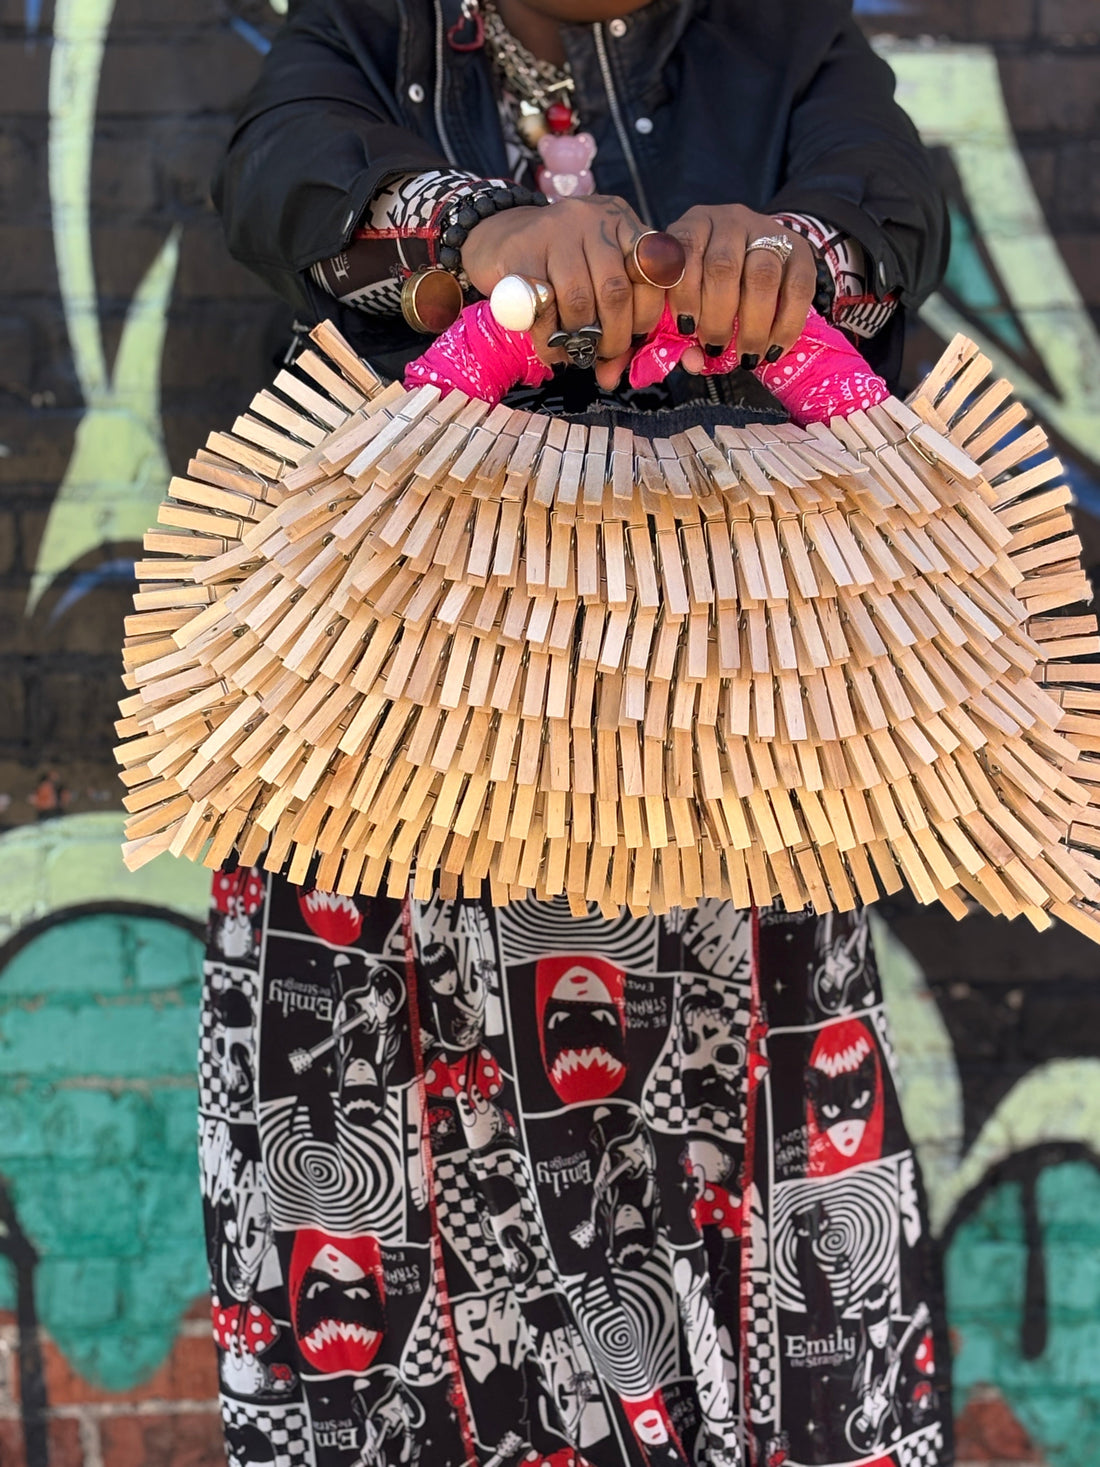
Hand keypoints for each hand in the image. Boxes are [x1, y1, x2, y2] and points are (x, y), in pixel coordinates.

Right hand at [462, 195, 665, 389]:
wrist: (499, 240)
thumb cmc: (558, 267)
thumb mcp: (596, 275)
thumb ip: (618, 317)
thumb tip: (613, 377)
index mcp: (621, 221)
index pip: (652, 270)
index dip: (646, 313)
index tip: (634, 334)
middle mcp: (592, 219)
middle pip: (614, 290)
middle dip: (613, 336)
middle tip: (602, 352)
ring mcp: (555, 231)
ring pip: (578, 300)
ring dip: (579, 338)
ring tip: (576, 349)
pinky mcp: (521, 252)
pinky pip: (542, 308)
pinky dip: (549, 340)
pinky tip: (552, 348)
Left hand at [665, 204, 816, 369]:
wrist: (756, 257)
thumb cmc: (709, 286)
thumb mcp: (688, 296)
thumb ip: (681, 328)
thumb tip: (694, 362)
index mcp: (694, 225)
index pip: (684, 249)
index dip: (684, 291)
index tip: (685, 328)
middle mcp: (731, 220)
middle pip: (724, 266)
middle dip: (718, 316)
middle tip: (715, 347)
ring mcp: (768, 230)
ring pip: (762, 275)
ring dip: (753, 325)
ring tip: (746, 356)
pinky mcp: (800, 249)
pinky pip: (799, 288)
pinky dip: (786, 326)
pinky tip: (773, 349)